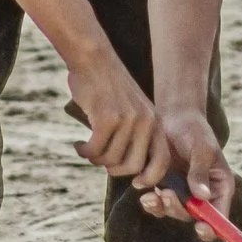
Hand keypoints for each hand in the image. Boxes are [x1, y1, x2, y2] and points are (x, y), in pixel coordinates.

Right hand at [66, 50, 168, 182]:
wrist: (94, 58)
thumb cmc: (109, 87)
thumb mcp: (133, 109)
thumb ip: (137, 134)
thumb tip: (130, 168)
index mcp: (156, 122)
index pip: (162, 162)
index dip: (149, 178)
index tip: (134, 183)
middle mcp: (146, 122)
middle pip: (133, 167)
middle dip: (114, 170)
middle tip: (101, 162)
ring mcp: (128, 121)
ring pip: (111, 160)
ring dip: (95, 159)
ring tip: (86, 149)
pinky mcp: (107, 119)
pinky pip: (95, 150)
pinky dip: (84, 151)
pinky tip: (79, 145)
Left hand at [137, 110, 234, 233]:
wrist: (173, 116)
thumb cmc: (194, 129)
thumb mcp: (201, 148)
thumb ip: (200, 172)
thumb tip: (203, 196)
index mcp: (221, 187)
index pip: (221, 217)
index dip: (213, 228)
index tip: (200, 226)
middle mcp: (204, 195)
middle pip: (194, 218)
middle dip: (178, 210)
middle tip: (166, 194)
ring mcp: (184, 193)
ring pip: (174, 212)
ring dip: (162, 207)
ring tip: (151, 195)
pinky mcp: (166, 188)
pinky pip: (159, 204)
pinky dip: (151, 201)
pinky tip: (143, 188)